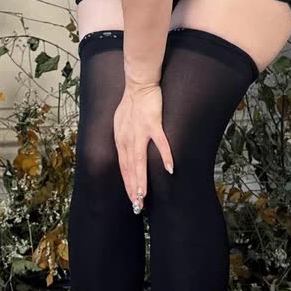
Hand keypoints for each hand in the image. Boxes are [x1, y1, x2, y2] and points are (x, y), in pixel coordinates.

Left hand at [113, 82, 173, 212]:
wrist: (139, 84)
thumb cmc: (131, 103)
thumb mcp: (120, 124)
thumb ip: (124, 140)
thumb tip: (126, 154)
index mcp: (121, 140)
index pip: (123, 167)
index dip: (127, 184)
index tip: (132, 199)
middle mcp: (128, 138)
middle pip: (130, 168)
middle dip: (132, 188)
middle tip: (136, 206)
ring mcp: (140, 132)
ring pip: (140, 160)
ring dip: (141, 178)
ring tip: (143, 195)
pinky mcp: (153, 123)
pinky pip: (160, 142)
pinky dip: (165, 155)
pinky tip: (170, 168)